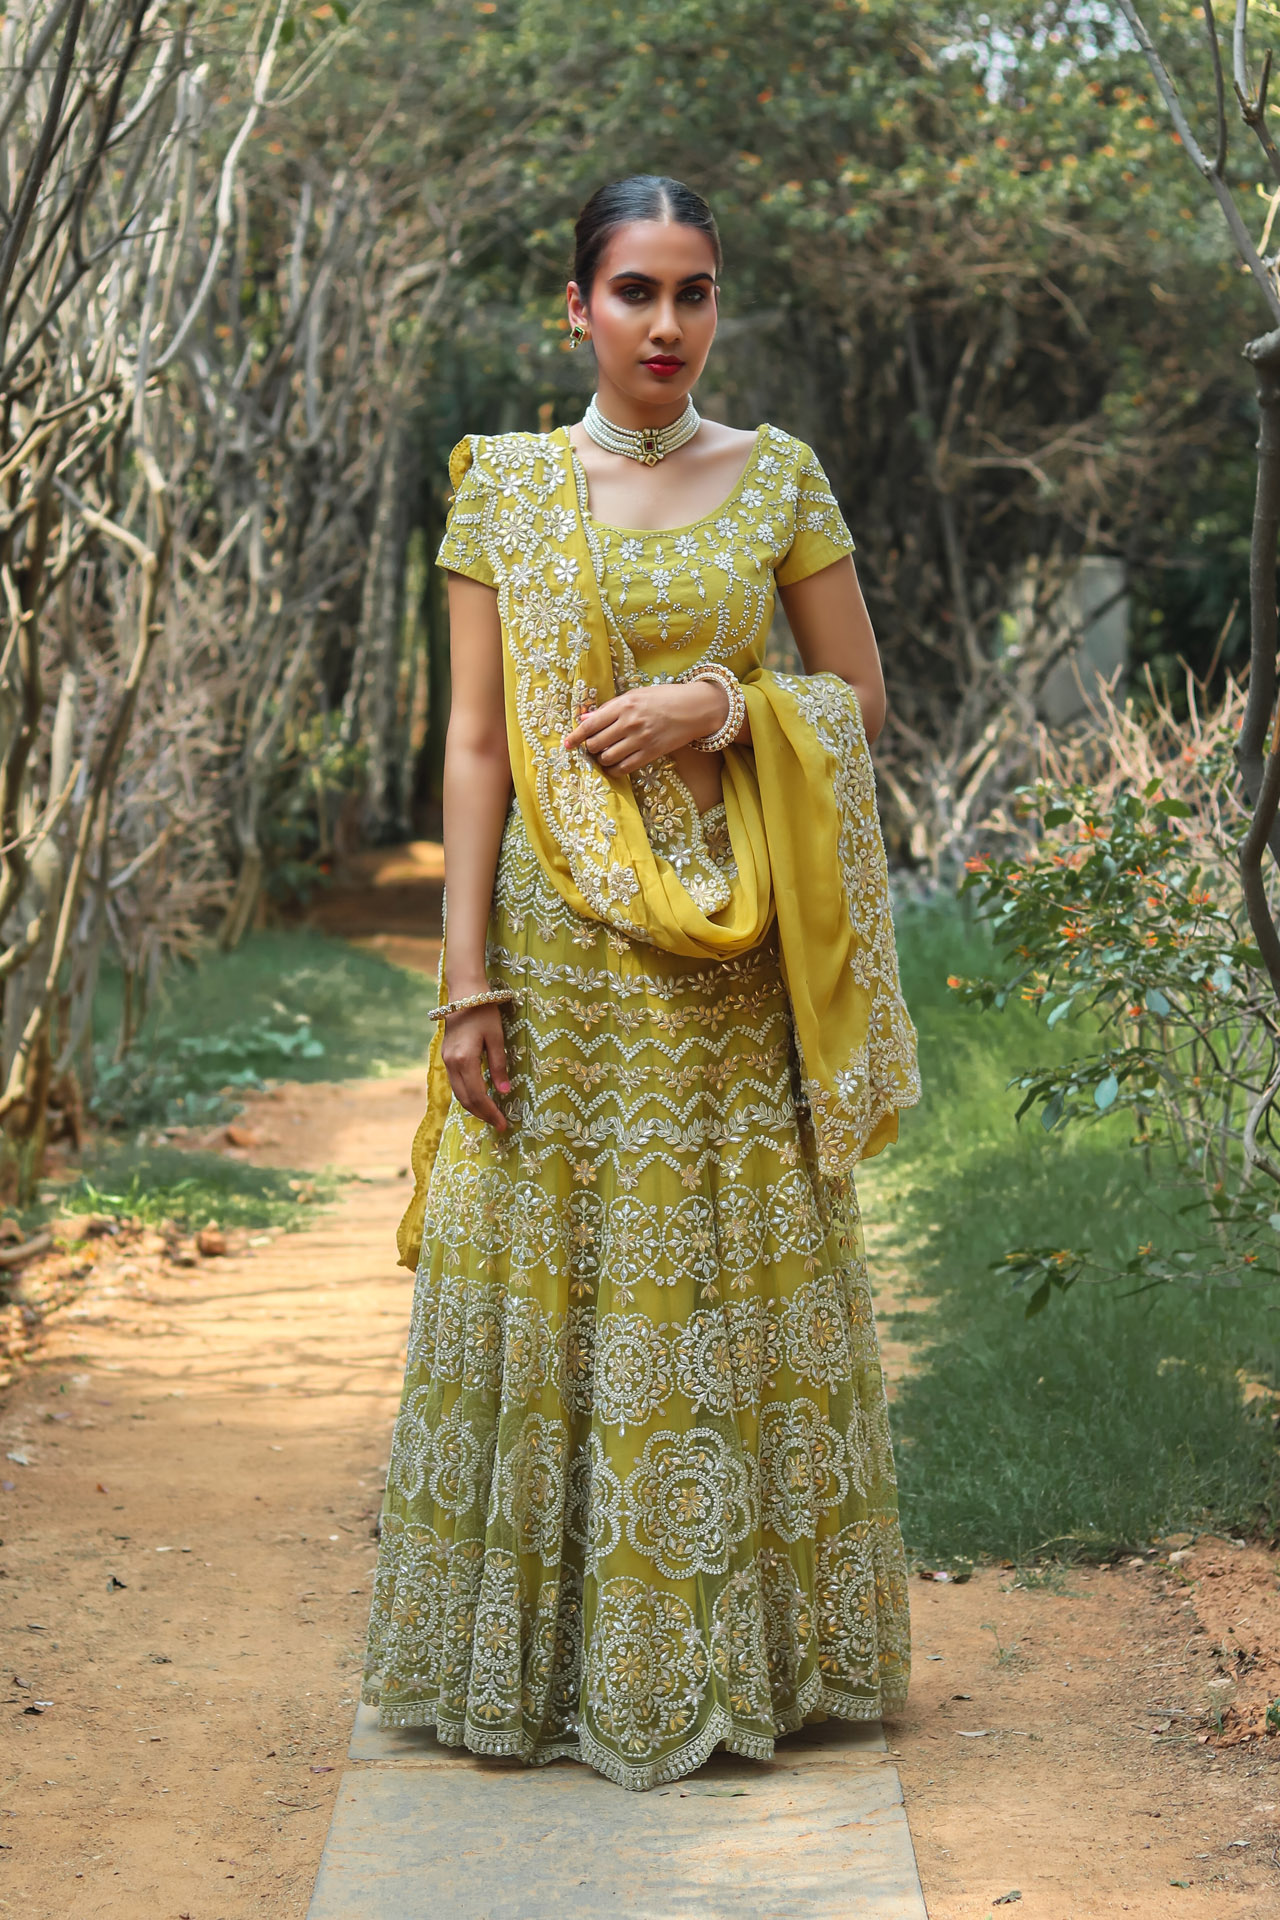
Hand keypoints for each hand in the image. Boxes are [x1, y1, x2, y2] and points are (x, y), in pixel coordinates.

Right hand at [440, 1002, 510, 1131]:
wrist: (464, 994)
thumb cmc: (484, 1012)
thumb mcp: (497, 1038)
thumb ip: (499, 1065)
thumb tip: (504, 1091)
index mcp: (465, 1060)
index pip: (477, 1095)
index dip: (490, 1112)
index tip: (503, 1123)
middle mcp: (452, 1063)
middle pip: (465, 1099)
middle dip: (482, 1114)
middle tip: (499, 1124)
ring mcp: (446, 1061)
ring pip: (458, 1093)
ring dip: (474, 1107)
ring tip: (490, 1115)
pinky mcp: (446, 1057)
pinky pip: (455, 1084)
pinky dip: (467, 1095)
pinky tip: (479, 1099)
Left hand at [563, 679, 729, 774]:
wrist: (694, 708)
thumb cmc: (662, 698)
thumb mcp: (635, 695)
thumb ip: (609, 708)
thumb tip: (584, 719)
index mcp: (624, 705)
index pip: (590, 725)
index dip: (575, 737)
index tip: (566, 744)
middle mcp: (630, 723)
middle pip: (596, 744)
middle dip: (590, 747)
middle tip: (594, 745)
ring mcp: (640, 740)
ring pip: (607, 758)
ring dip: (602, 759)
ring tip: (606, 753)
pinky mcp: (651, 753)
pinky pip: (624, 768)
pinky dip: (614, 769)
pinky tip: (614, 765)